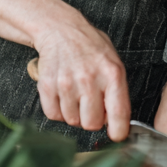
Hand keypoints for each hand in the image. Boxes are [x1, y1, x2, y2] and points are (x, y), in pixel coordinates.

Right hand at [35, 19, 130, 142]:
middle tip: (91, 105)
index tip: (118, 135)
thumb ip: (117, 91)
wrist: (61, 30)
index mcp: (112, 73)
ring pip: (72, 121)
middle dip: (92, 120)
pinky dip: (59, 110)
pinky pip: (54, 115)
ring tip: (77, 94)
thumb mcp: (114, 63)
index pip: (118, 113)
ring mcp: (67, 83)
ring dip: (75, 113)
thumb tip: (116, 122)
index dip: (119, 131)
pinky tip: (64, 95)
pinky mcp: (47, 86)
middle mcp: (89, 79)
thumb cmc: (91, 47)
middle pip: (91, 124)